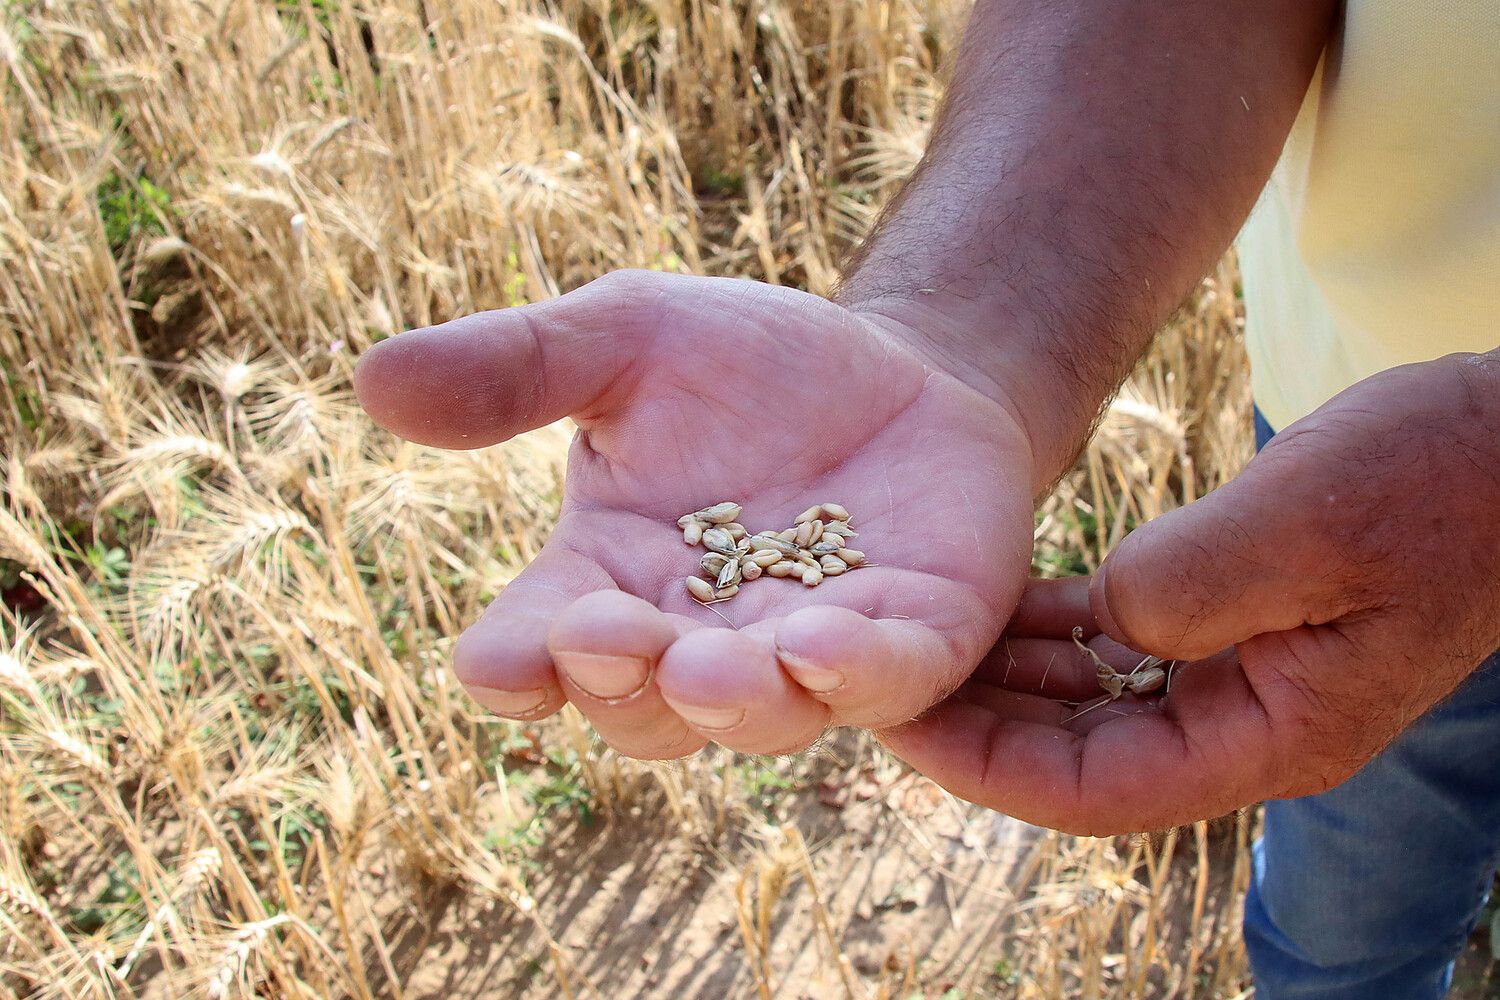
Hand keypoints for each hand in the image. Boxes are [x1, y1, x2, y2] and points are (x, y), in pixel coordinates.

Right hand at [355, 270, 1037, 758]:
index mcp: (609, 582)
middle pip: (642, 708)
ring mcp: (805, 654)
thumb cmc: (746, 364)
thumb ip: (518, 366)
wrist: (896, 364)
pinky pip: (882, 686)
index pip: (539, 650)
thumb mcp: (627, 338)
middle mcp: (696, 641)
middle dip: (622, 684)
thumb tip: (372, 380)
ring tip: (716, 664)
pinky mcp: (911, 643)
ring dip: (732, 700)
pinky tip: (824, 645)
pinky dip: (854, 677)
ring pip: (759, 718)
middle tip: (608, 635)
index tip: (500, 660)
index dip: (514, 667)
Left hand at [882, 352, 1499, 833]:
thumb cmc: (1440, 479)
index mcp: (1272, 738)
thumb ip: (1189, 583)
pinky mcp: (1237, 624)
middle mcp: (1248, 725)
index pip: (1094, 789)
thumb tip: (1104, 618)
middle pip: (1077, 757)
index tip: (898, 719)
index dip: (985, 765)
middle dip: (977, 726)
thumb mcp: (1308, 522)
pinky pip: (1124, 645)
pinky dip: (1058, 629)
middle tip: (878, 680)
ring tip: (918, 643)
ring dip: (1008, 679)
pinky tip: (1000, 603)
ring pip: (1092, 702)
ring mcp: (1243, 677)